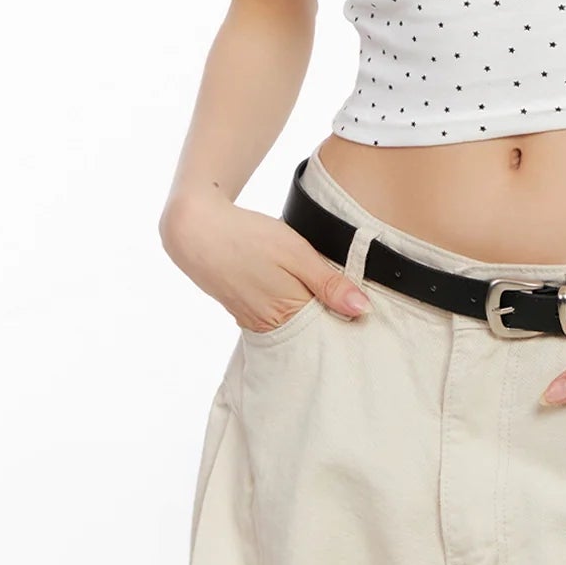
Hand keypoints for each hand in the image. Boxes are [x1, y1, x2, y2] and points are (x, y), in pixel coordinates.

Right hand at [161, 194, 369, 332]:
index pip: (330, 332)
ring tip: (329, 302)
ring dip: (312, 318)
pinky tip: (298, 297)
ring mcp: (253, 321)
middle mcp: (270, 326)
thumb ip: (329, 283)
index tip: (369, 316)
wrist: (197, 230)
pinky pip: (275, 320)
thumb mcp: (296, 253)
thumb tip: (362, 310)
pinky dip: (290, 312)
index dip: (349, 323)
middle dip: (332, 325)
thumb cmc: (248, 237)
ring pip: (294, 327)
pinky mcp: (243, 312)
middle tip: (354, 311)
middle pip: (312, 334)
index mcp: (288, 314)